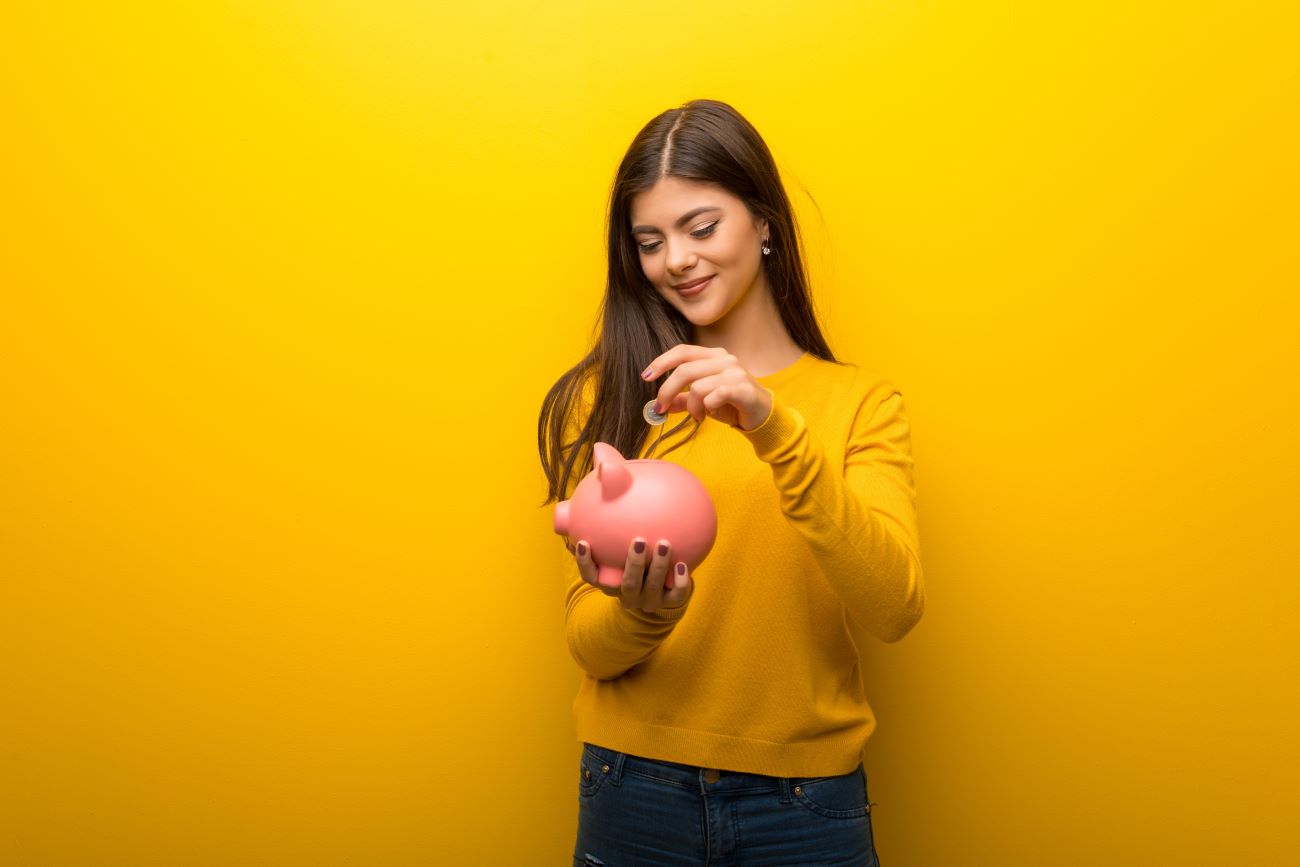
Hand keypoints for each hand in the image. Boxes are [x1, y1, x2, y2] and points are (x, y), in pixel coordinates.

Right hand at [565, 537, 692, 611]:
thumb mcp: (617, 550)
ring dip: (658, 566)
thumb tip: (596, 492)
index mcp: (610, 583)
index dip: (585, 563)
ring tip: (665, 543)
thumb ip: (604, 532)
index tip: (584, 543)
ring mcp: (649, 600)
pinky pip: (677, 595)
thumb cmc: (633, 561)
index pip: (590, 577)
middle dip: (634, 564)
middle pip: (628, 584)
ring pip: (653, 587)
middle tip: (639, 540)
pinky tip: (683, 563)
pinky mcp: (670, 602)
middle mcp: (628, 595)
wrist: (660, 590)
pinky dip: (681, 581)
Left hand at [640, 344, 772, 430]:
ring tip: (698, 416)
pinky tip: (712, 415)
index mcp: (714, 356)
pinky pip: (713, 397)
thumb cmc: (732, 405)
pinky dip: (707, 409)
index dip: (661, 362)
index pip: (682, 351)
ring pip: (697, 387)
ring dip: (691, 407)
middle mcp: (724, 359)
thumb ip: (682, 399)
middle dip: (667, 391)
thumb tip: (658, 404)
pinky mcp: (743, 389)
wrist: (763, 416)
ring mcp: (735, 372)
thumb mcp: (703, 401)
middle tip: (661, 408)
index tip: (645, 376)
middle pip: (684, 370)